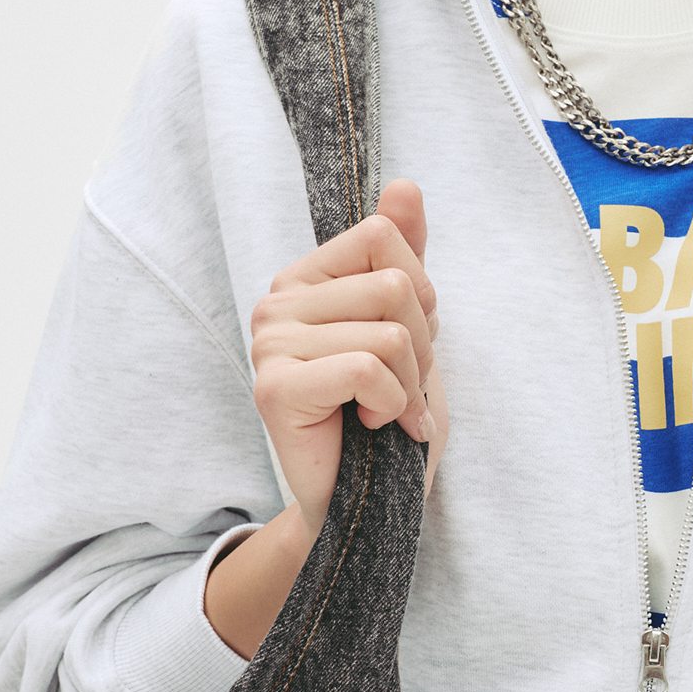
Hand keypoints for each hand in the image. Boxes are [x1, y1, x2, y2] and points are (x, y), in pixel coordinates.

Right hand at [205, 179, 445, 657]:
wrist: (368, 506)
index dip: (421, 294)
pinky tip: (376, 427)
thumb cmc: (388, 419)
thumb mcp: (412, 327)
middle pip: (395, 284)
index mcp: (306, 278)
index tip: (410, 344)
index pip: (384, 236)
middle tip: (402, 388)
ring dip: (411, 384)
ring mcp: (269, 343)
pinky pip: (367, 367)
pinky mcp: (275, 388)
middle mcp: (277, 302)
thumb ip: (402, 254)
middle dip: (423, 346)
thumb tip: (404, 185)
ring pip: (390, 330)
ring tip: (388, 412)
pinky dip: (394, 404)